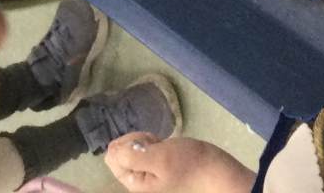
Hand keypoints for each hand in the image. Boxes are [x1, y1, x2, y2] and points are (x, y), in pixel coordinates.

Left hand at [106, 135, 251, 192]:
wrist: (213, 168)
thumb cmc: (187, 163)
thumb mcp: (158, 158)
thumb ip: (131, 156)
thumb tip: (110, 151)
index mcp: (134, 182)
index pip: (112, 156)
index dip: (127, 144)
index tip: (145, 144)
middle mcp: (137, 178)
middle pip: (121, 150)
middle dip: (136, 141)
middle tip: (156, 145)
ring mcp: (147, 170)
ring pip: (132, 146)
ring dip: (145, 140)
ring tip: (162, 145)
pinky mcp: (156, 162)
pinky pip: (144, 147)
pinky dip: (153, 142)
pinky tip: (164, 145)